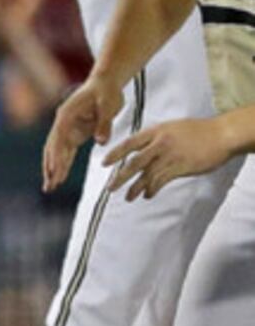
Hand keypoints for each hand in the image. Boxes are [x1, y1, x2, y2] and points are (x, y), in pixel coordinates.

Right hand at [43, 74, 124, 190]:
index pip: (59, 138)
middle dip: (50, 167)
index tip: (54, 172)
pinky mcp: (76, 132)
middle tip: (48, 186)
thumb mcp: (109, 105)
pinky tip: (59, 176)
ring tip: (49, 186)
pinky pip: (67, 151)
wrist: (105, 82)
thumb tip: (101, 141)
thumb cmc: (107, 91)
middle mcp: (63, 122)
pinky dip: (63, 163)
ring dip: (53, 168)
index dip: (56, 156)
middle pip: (53, 148)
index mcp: (67, 114)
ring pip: (57, 151)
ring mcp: (68, 128)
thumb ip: (104, 124)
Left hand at [108, 116, 239, 199]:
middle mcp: (159, 143)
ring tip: (128, 197)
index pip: (129, 144)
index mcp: (155, 132)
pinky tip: (148, 195)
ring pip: (147, 174)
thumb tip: (143, 149)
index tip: (104, 164)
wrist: (221, 135)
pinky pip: (162, 180)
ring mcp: (170, 156)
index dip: (115, 154)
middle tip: (110, 187)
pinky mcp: (181, 167)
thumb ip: (156, 138)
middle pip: (134, 162)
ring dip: (136, 187)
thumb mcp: (171, 128)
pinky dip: (152, 189)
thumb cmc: (198, 131)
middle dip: (120, 176)